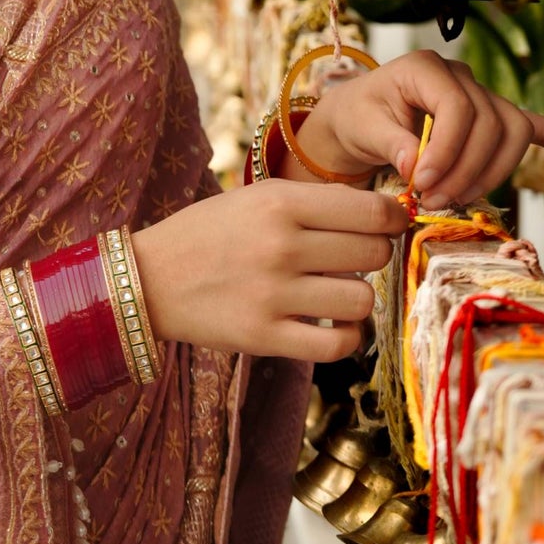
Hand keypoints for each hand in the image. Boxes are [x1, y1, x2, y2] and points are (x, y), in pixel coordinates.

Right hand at [130, 182, 410, 363]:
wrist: (150, 278)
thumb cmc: (211, 232)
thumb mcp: (257, 198)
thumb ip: (316, 202)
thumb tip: (386, 215)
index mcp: (279, 203)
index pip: (370, 212)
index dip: (393, 219)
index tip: (393, 224)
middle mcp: (280, 246)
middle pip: (372, 254)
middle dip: (374, 255)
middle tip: (354, 257)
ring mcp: (273, 295)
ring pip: (362, 300)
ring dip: (358, 297)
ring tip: (337, 291)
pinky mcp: (265, 337)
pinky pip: (338, 344)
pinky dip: (347, 337)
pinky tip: (332, 324)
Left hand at [299, 51, 543, 208]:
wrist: (356, 119)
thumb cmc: (356, 118)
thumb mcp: (360, 126)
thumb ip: (387, 141)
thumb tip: (415, 162)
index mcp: (427, 68)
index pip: (458, 107)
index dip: (446, 150)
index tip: (420, 183)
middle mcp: (462, 77)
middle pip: (492, 123)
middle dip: (468, 169)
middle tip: (435, 201)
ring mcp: (482, 97)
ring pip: (514, 133)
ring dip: (492, 173)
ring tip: (456, 200)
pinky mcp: (493, 120)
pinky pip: (539, 128)